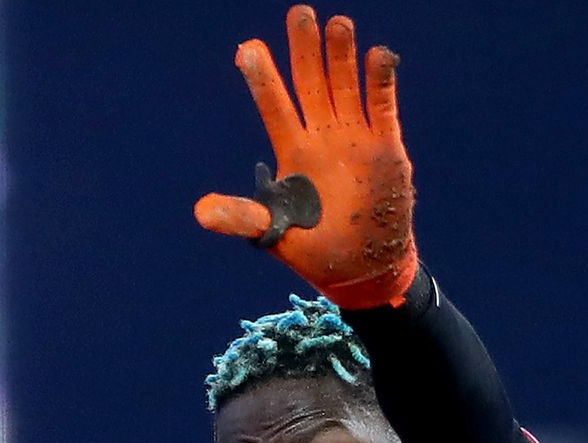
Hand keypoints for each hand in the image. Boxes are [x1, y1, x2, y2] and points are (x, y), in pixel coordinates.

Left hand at [194, 5, 417, 308]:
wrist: (364, 271)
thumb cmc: (317, 250)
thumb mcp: (275, 233)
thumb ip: (243, 217)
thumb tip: (200, 212)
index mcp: (295, 152)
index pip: (276, 106)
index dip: (264, 78)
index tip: (248, 49)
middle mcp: (324, 138)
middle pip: (312, 84)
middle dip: (305, 51)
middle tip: (300, 14)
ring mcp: (356, 139)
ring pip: (347, 87)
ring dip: (342, 58)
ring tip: (338, 24)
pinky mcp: (387, 149)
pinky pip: (383, 108)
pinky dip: (381, 83)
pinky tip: (378, 55)